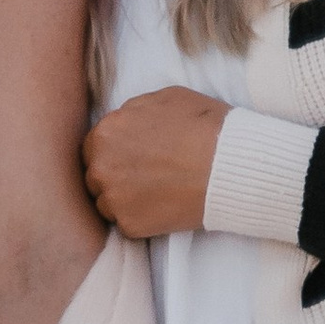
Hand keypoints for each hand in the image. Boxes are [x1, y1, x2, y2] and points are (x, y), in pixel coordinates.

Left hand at [84, 86, 226, 238]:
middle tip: (145, 176)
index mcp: (106, 133)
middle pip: (96, 176)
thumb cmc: (205, 128)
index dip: (114, 152)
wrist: (230, 167)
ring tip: (155, 193)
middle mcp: (101, 167)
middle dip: (115, 175)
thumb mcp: (166, 98)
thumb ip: (135, 110)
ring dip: (124, 199)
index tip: (132, 157)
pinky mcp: (129, 225)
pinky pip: (126, 223)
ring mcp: (113, 199)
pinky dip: (140, 218)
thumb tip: (126, 119)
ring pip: (106, 202)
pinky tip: (163, 207)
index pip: (94, 146)